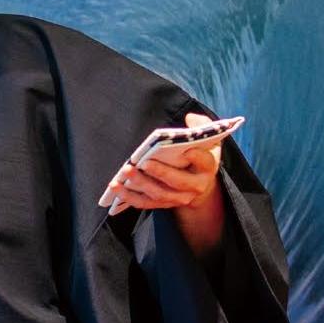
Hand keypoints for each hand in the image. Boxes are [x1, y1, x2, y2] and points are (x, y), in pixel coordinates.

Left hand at [103, 113, 228, 253]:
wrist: (199, 184)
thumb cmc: (199, 155)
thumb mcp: (207, 139)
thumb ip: (202, 126)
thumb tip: (190, 119)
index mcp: (207, 167)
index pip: (205, 162)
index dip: (197, 157)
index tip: (186, 151)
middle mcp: (196, 186)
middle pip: (178, 181)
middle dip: (160, 173)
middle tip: (144, 163)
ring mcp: (179, 198)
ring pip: (159, 194)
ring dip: (141, 184)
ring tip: (126, 171)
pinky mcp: (163, 203)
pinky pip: (145, 203)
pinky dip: (128, 196)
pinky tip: (115, 185)